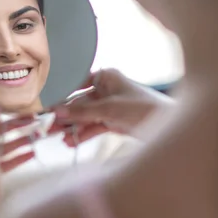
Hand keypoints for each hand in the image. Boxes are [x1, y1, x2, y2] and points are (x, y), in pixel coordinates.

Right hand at [49, 68, 173, 145]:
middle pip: (80, 102)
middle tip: (48, 126)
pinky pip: (94, 126)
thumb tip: (56, 111)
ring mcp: (110, 106)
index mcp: (106, 76)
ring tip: (58, 137)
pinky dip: (84, 133)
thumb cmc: (143, 108)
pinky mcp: (114, 121)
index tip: (47, 105)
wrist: (170, 126)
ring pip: (85, 116)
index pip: (77, 83)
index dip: (62, 95)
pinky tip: (71, 141)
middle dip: (65, 115)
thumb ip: (82, 112)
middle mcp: (106, 89)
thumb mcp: (109, 109)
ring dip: (73, 127)